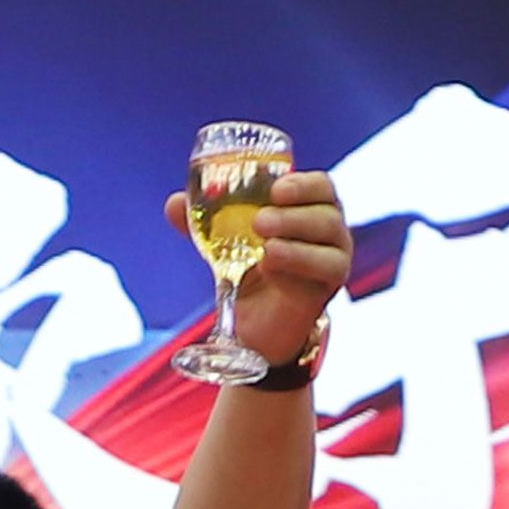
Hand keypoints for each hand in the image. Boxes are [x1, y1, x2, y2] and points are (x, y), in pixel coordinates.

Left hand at [166, 162, 354, 371]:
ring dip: (296, 234)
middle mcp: (328, 229)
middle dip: (294, 211)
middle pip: (327, 209)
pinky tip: (272, 264)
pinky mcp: (329, 285)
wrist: (255, 323)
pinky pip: (326, 267)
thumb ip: (200, 224)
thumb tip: (174, 203)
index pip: (319, 185)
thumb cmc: (246, 271)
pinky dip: (300, 262)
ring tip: (264, 245)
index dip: (302, 184)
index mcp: (307, 208)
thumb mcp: (222, 244)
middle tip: (259, 220)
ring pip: (331, 236)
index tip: (276, 188)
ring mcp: (334, 256)